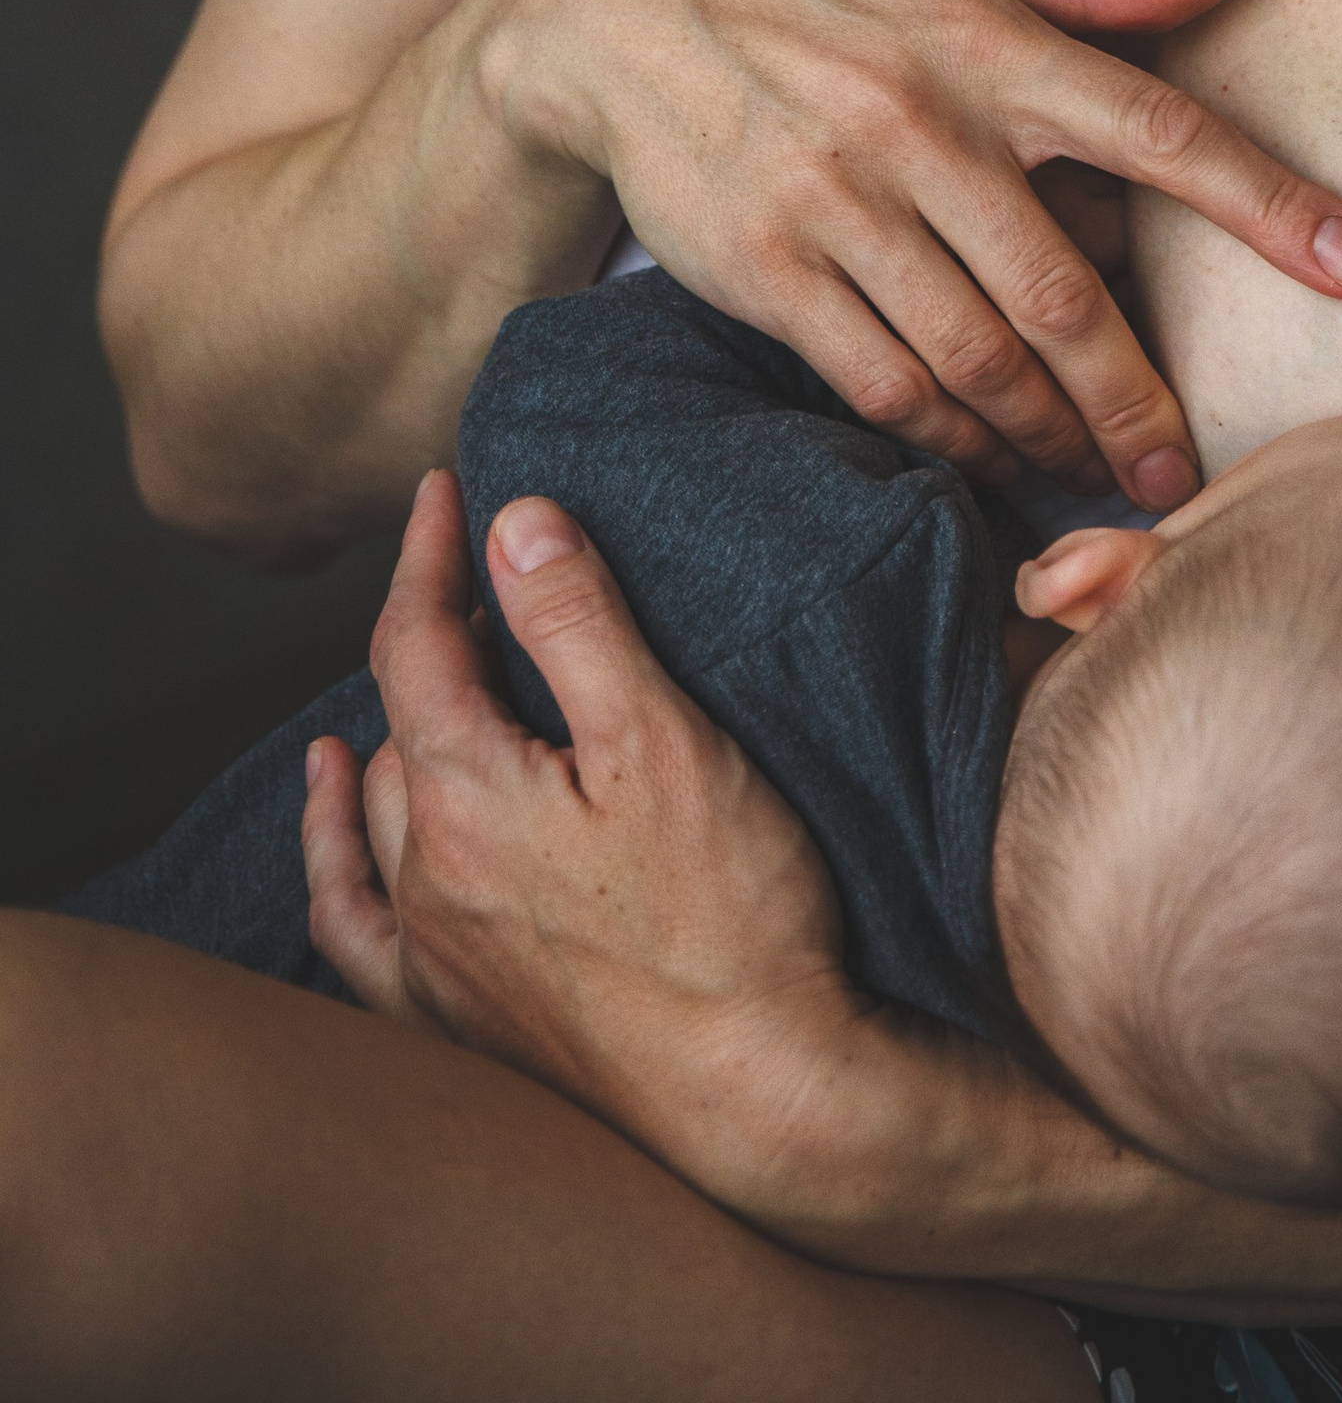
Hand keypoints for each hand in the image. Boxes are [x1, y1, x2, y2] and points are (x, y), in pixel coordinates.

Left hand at [305, 470, 863, 1186]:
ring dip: (399, 730)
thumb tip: (512, 520)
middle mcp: (426, 878)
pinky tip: (341, 817)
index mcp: (467, 797)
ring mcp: (436, 958)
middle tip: (487, 574)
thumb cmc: (733, 916)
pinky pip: (357, 926)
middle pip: (398, 722)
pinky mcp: (460, 1020)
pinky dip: (338, 855)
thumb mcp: (666, 739)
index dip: (427, 554)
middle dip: (431, 636)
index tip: (445, 487)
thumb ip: (578, 625)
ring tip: (433, 673)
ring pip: (382, 814)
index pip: (416, 643)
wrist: (763, 1094)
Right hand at [476, 0, 1341, 507]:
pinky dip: (946, 436)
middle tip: (1186, 469)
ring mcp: (840, 203)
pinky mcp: (769, 270)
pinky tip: (983, 458)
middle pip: (1067, 294)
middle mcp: (923, 125)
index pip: (1160, 125)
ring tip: (1096, 474)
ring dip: (1049, 432)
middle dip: (1141, 399)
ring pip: (978, 356)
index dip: (1268, 201)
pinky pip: (884, 382)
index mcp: (989, 45)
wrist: (616, 17)